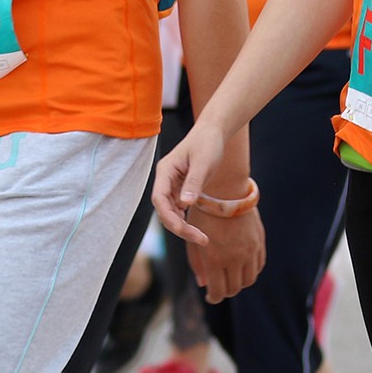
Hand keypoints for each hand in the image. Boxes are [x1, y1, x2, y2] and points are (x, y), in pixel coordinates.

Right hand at [152, 119, 225, 244]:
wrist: (213, 133)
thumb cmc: (207, 143)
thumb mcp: (203, 162)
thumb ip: (193, 183)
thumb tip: (184, 205)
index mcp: (165, 171)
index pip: (159, 199)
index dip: (168, 217)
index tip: (184, 229)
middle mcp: (165, 180)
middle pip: (164, 210)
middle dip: (179, 227)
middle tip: (202, 239)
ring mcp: (171, 185)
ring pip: (171, 212)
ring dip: (182, 226)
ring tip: (202, 238)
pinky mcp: (180, 189)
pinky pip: (178, 210)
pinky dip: (185, 221)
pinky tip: (197, 230)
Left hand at [186, 208, 264, 303]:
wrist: (225, 190)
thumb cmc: (204, 214)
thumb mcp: (193, 238)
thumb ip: (197, 263)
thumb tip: (203, 284)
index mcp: (214, 258)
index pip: (218, 292)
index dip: (213, 298)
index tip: (210, 296)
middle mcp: (234, 257)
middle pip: (234, 288)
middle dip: (225, 291)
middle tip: (219, 288)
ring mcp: (249, 250)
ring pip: (249, 280)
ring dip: (239, 283)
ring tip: (231, 278)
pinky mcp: (258, 242)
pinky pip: (258, 266)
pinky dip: (250, 271)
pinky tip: (241, 266)